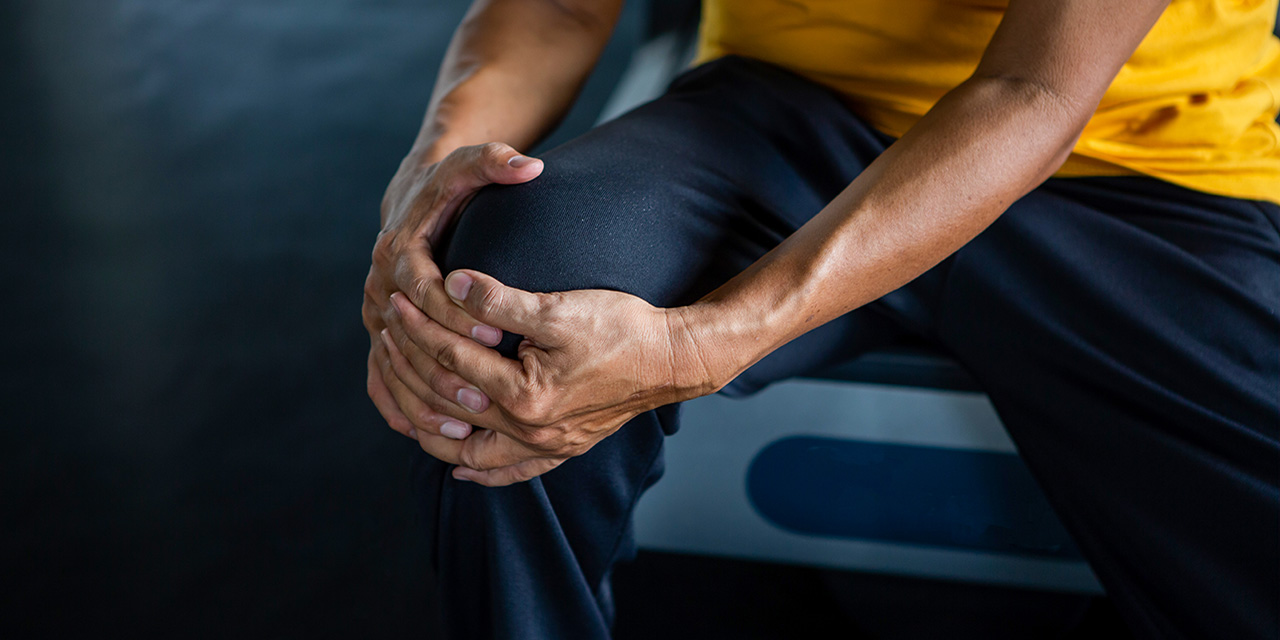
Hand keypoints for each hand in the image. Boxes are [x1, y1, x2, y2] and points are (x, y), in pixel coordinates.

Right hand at [363, 143, 543, 449]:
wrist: (414, 196)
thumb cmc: (450, 185)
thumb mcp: (470, 167)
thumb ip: (497, 163)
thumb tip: (532, 165)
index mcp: (398, 248)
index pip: (425, 289)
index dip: (458, 315)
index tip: (498, 337)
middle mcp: (379, 285)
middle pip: (406, 338)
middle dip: (443, 369)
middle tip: (484, 398)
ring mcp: (375, 315)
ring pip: (390, 367)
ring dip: (422, 400)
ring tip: (462, 429)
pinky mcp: (379, 336)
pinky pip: (382, 380)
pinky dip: (403, 407)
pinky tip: (435, 433)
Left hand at [380, 269, 717, 485]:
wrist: (674, 360)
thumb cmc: (622, 329)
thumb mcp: (558, 308)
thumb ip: (500, 301)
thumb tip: (452, 283)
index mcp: (524, 396)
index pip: (452, 362)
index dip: (418, 329)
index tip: (396, 304)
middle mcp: (530, 432)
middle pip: (449, 407)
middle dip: (411, 370)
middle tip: (388, 341)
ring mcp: (545, 446)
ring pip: (468, 450)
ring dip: (431, 426)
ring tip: (404, 399)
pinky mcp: (561, 449)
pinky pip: (510, 472)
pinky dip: (480, 470)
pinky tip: (460, 465)